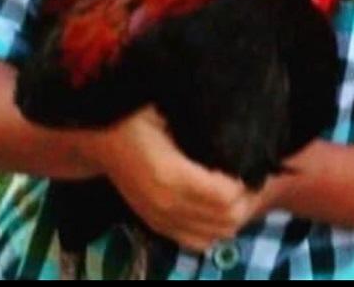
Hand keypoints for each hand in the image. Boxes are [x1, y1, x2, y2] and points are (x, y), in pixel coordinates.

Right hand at [81, 106, 272, 253]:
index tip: (252, 162)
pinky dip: (214, 228)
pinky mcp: (156, 226)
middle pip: (226, 219)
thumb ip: (205, 128)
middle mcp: (167, 205)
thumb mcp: (172, 111)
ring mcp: (160, 220)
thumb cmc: (138, 116)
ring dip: (233, 215)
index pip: (226, 196)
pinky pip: (196, 242)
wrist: (101, 139)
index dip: (246, 182)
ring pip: (215, 235)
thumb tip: (242, 132)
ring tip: (239, 189)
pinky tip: (218, 205)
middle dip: (246, 199)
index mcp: (171, 175)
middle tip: (252, 175)